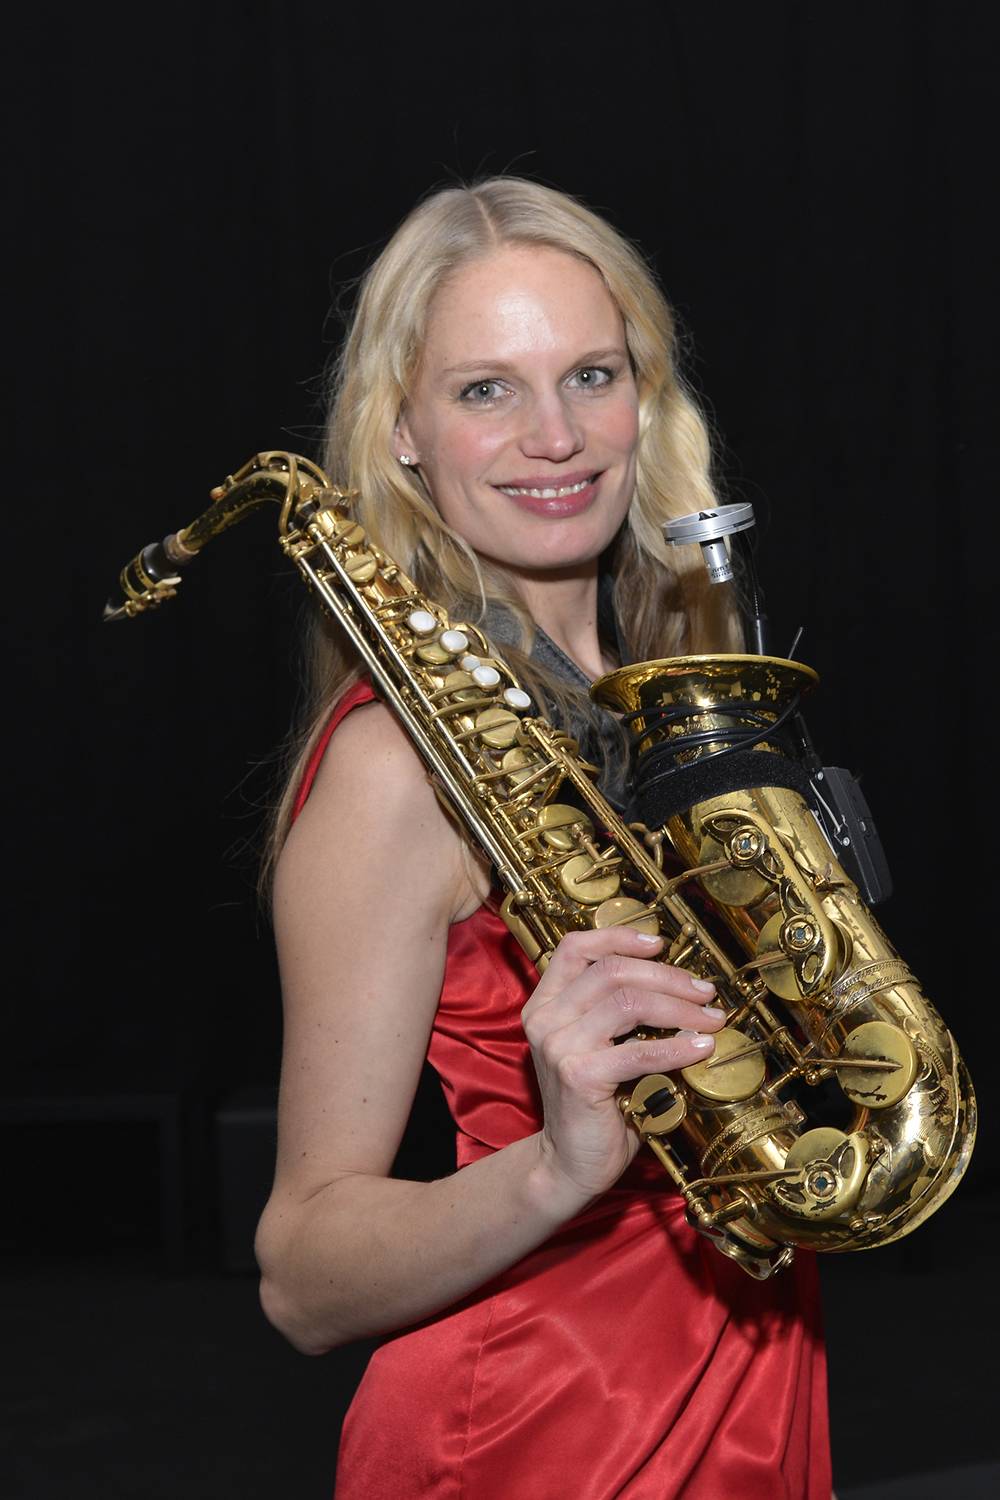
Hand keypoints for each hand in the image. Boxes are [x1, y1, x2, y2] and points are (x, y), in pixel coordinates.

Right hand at [521, 927, 724, 1202]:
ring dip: (679, 1008)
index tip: (659, 942)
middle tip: (705, 991)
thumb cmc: (596, 1104)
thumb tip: (686, 988)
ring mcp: (559, 1046)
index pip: (575, 947)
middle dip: (667, 976)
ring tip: (711, 1019)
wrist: (570, 1163)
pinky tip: (702, 1048)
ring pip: (628, 1002)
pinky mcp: (579, 1076)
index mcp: (546, 1004)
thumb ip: (620, 1014)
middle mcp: (546, 1018)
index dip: (619, 937)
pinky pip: (639, 1050)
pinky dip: (677, 1048)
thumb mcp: (600, 1047)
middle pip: (612, 970)